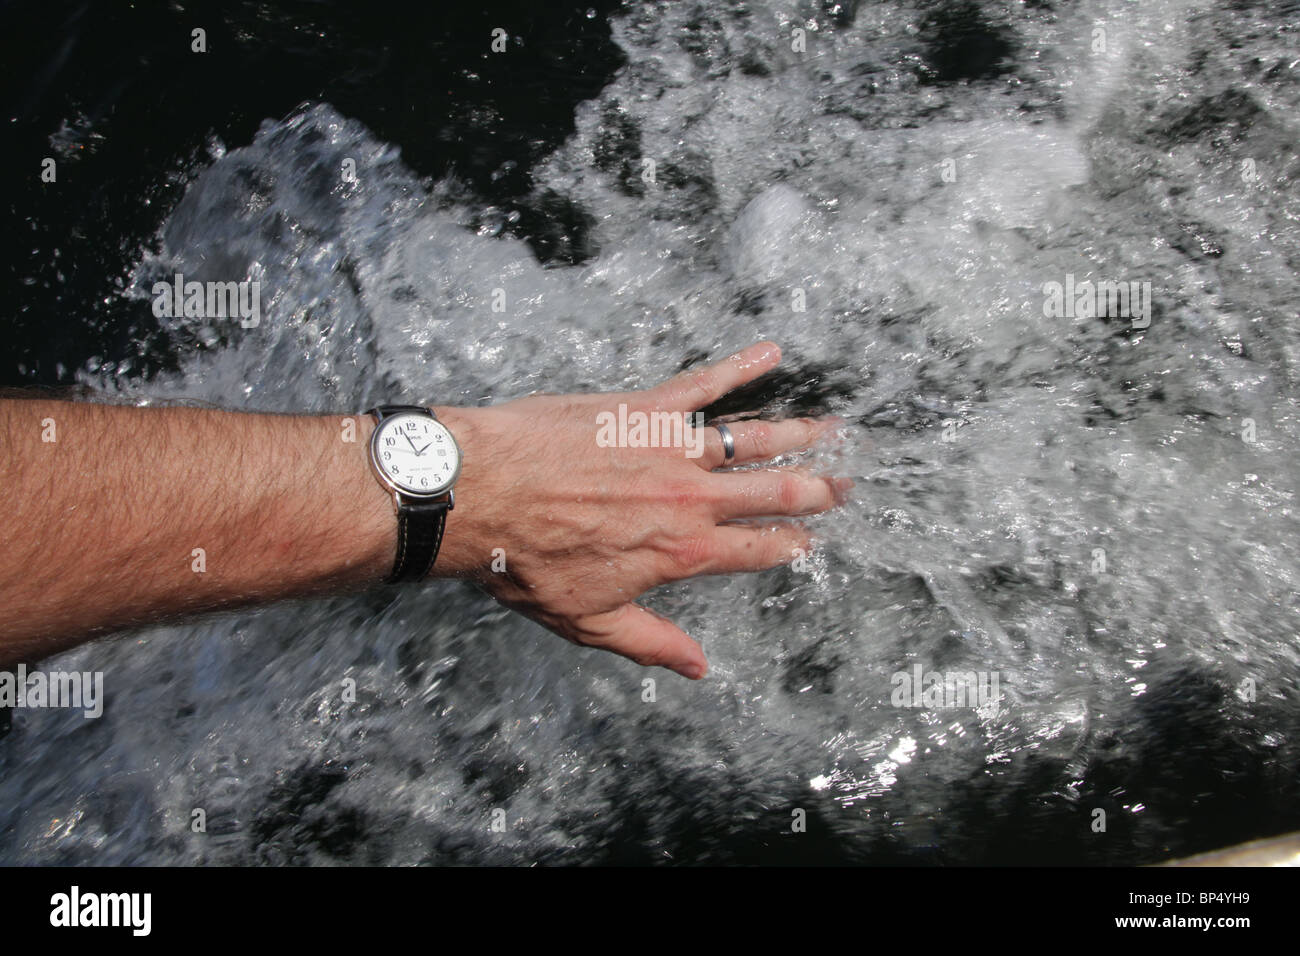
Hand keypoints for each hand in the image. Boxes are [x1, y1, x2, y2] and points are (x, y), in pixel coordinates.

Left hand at [432, 342, 848, 678]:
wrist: (480, 491)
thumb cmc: (524, 560)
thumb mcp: (589, 621)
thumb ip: (652, 642)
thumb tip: (699, 669)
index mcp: (681, 551)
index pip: (757, 549)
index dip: (790, 546)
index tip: (810, 542)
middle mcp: (690, 497)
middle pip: (772, 492)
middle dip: (816, 490)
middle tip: (844, 485)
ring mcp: (670, 446)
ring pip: (751, 439)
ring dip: (798, 434)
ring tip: (833, 429)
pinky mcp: (643, 407)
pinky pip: (703, 383)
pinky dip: (741, 367)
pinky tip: (771, 353)